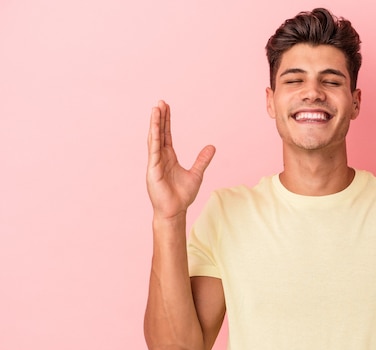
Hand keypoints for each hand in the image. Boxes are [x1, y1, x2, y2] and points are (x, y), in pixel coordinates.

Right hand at [146, 100, 214, 218]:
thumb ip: (202, 159)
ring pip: (154, 139)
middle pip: (159, 133)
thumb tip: (212, 147)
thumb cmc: (182, 196)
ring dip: (154, 124)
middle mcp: (160, 157)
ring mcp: (154, 163)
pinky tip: (154, 127)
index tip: (166, 107)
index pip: (166, 135)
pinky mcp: (152, 170)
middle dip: (160, 118)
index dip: (166, 121)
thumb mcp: (196, 174)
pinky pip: (153, 151)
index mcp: (168, 157)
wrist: (175, 211)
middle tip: (160, 102)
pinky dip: (154, 138)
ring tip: (155, 109)